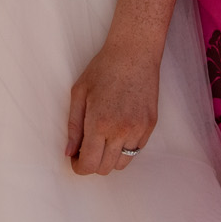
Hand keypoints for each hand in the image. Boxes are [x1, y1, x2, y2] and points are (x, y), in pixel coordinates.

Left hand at [65, 42, 159, 175]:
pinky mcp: (150, 126)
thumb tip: (69, 152)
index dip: (79, 167)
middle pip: (105, 168)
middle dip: (92, 163)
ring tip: (102, 140)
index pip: (89, 164)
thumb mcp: (79, 93)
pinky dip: (124, 148)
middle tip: (86, 148)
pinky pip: (136, 150)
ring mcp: (139, 130)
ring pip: (123, 163)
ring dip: (109, 158)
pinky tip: (117, 131)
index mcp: (99, 123)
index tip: (75, 160)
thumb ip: (73, 126)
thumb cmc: (103, 69)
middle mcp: (121, 131)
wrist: (135, 53)